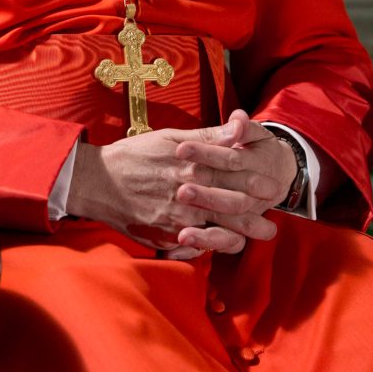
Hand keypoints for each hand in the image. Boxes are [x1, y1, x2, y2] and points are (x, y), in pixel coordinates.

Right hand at [65, 109, 297, 258]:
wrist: (98, 181)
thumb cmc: (135, 155)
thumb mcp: (170, 137)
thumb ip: (207, 137)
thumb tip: (238, 127)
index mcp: (192, 166)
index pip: (233, 173)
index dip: (256, 181)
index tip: (273, 186)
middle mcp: (188, 193)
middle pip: (232, 206)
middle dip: (256, 214)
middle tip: (274, 221)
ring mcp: (177, 218)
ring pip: (219, 230)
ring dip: (242, 234)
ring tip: (259, 235)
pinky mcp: (165, 235)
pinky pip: (194, 245)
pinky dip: (211, 245)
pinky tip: (223, 244)